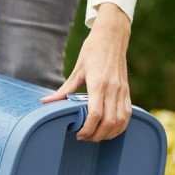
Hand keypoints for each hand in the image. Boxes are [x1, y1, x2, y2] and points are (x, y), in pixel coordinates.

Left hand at [42, 2, 131, 141]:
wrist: (113, 36)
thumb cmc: (93, 50)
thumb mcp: (77, 69)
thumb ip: (64, 89)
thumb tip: (46, 102)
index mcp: (98, 83)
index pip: (95, 114)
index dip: (87, 129)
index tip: (78, 133)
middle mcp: (113, 89)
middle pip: (108, 122)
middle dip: (96, 135)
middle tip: (85, 137)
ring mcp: (122, 91)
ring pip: (120, 122)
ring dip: (108, 134)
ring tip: (96, 136)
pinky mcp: (128, 92)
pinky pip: (128, 116)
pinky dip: (120, 127)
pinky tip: (110, 130)